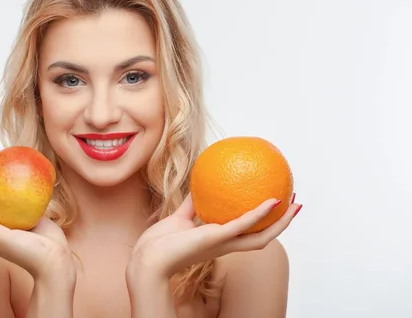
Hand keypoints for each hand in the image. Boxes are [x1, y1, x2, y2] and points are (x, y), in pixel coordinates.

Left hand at [128, 192, 301, 279]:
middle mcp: (226, 245)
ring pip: (262, 236)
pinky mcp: (216, 238)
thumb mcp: (180, 218)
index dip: (265, 222)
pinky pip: (243, 225)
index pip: (248, 233)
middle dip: (281, 224)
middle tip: (295, 205)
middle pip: (263, 237)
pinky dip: (259, 213)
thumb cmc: (160, 243)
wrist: (149, 259)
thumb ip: (191, 204)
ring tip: (295, 205)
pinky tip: (271, 200)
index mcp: (219, 241)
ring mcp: (223, 242)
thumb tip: (198, 185)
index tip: (276, 206)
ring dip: (281, 223)